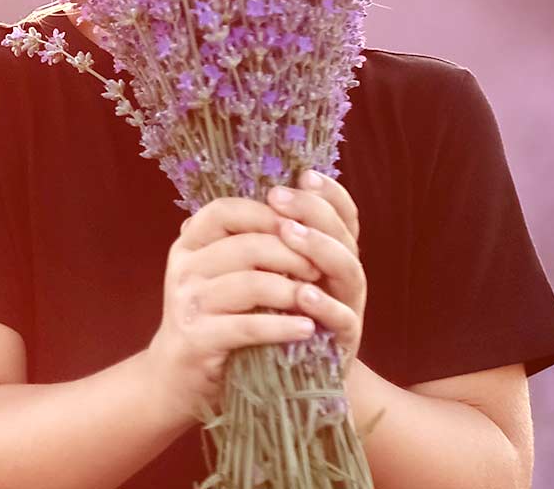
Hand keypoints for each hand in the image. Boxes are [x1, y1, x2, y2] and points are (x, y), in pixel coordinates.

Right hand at [144, 192, 327, 426]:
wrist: (177, 375)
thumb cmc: (213, 318)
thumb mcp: (219, 274)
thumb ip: (244, 244)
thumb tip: (293, 213)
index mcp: (189, 244)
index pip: (226, 211)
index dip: (266, 215)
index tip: (301, 228)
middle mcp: (183, 268)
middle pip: (246, 247)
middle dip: (291, 255)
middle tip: (319, 268)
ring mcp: (187, 303)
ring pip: (250, 284)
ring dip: (291, 291)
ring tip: (316, 299)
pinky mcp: (197, 339)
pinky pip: (248, 326)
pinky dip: (283, 327)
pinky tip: (307, 329)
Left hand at [265, 168, 366, 375]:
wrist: (291, 379)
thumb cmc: (275, 318)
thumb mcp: (267, 277)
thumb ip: (255, 246)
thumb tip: (204, 214)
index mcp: (330, 255)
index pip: (342, 215)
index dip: (329, 193)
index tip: (304, 175)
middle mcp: (344, 277)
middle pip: (344, 234)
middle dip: (313, 212)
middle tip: (279, 198)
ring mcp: (349, 308)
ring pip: (349, 270)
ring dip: (320, 248)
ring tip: (290, 234)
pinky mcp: (344, 343)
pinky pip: (343, 320)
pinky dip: (325, 306)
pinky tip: (303, 294)